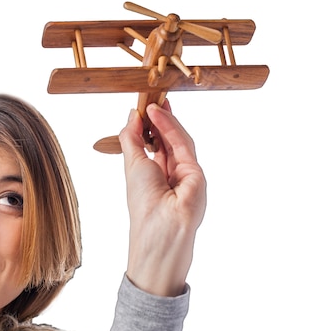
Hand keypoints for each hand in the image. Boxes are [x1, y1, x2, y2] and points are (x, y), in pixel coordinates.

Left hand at [119, 102, 206, 296]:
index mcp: (156, 179)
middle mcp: (173, 176)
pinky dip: (170, 128)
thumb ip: (133, 141)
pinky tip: (158, 114)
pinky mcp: (198, 175)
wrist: (159, 234)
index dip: (152, 127)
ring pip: (178, 140)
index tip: (145, 107)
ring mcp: (188, 176)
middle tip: (153, 97)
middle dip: (161, 119)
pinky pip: (184, 146)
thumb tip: (132, 116)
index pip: (156, 147)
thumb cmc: (142, 207)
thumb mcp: (132, 167)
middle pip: (169, 141)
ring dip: (165, 120)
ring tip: (153, 102)